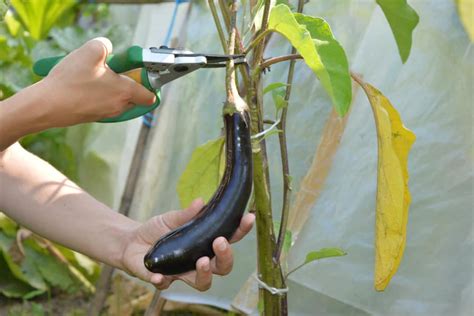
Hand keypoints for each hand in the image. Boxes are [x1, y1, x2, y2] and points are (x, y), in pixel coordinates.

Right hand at [40, 37, 155, 126]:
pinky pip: (104, 103)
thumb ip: (106, 45)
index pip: (150, 95)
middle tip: (112, 70)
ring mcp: (107, 113)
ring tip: (93, 76)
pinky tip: (83, 85)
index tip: (139, 72)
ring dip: (111, 87)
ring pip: (118, 98)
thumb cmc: (70, 81)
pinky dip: (99, 94)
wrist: (47, 105)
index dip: (148, 83)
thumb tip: (109, 49)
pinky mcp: (94, 116)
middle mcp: (119, 106)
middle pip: (134, 95)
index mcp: (125, 92)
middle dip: (128, 82)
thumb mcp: (90, 51)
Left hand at [120, 198, 254, 290]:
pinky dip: (162, 280)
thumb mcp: (171, 218)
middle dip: (226, 257)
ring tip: (201, 261)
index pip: (229, 239)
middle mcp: (198, 261)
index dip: (240, 230)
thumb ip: (186, 214)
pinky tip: (159, 276)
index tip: (248, 217)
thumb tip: (200, 202)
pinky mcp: (162, 280)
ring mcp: (182, 273)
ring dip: (204, 274)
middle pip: (222, 268)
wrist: (131, 241)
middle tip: (220, 242)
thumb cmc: (158, 230)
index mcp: (204, 243)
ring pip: (202, 283)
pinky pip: (166, 285)